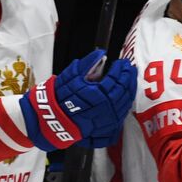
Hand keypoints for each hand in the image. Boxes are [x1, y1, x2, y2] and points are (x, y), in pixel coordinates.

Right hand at [19, 51, 136, 151]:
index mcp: (95, 95)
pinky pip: (121, 114)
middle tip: (129, 69)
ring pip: (124, 103)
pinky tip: (126, 95)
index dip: (120, 70)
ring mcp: (106, 120)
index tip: (122, 63)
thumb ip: (86, 64)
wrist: (52, 120)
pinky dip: (126, 103)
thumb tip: (101, 53)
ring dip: (129, 90)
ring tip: (130, 79)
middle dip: (128, 78)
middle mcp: (104, 109)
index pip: (114, 79)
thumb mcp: (70, 77)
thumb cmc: (59, 97)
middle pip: (123, 91)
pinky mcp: (106, 128)